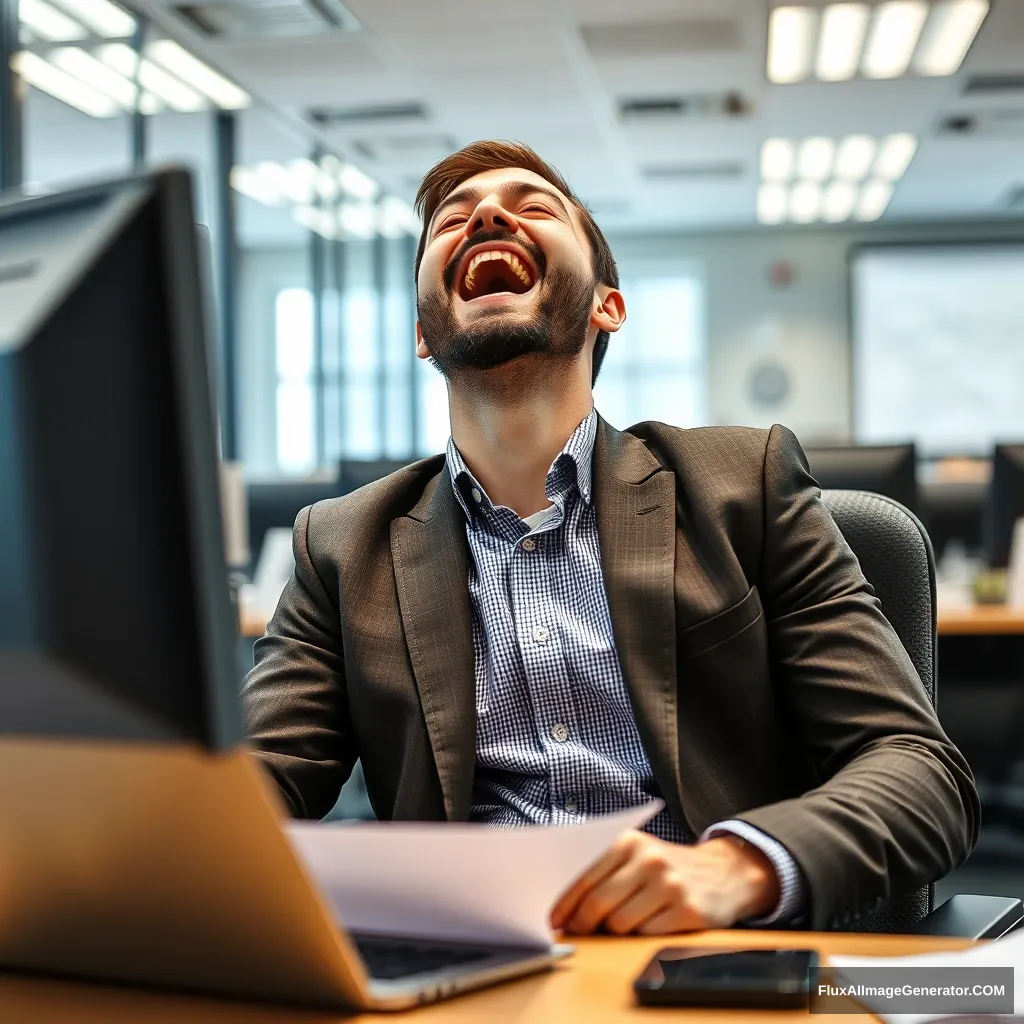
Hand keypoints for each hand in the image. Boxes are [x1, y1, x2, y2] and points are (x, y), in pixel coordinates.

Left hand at [550, 831, 779, 935]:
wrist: (724, 873)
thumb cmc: (666, 867)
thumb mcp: (636, 855)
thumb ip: (602, 871)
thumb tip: (564, 907)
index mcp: (629, 841)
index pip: (585, 876)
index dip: (564, 902)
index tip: (554, 920)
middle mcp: (650, 859)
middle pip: (598, 903)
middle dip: (582, 923)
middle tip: (577, 932)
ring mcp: (671, 885)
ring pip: (620, 924)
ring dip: (614, 931)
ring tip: (623, 922)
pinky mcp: (689, 912)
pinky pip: (647, 937)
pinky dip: (641, 937)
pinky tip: (649, 925)